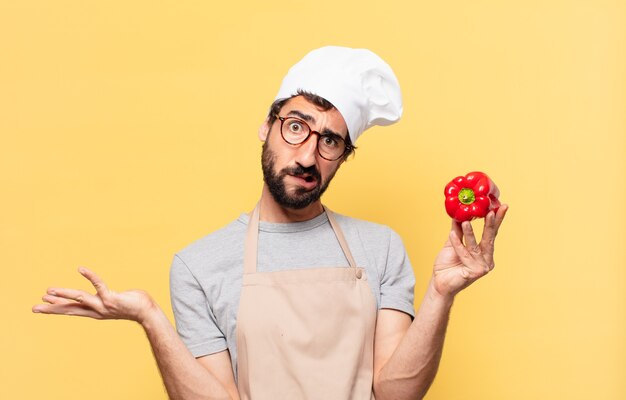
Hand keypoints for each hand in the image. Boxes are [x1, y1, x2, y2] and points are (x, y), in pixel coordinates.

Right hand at [32, 267, 155, 323]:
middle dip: (52, 308)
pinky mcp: (112, 298)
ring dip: (64, 294)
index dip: (57, 307)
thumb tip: (101, 293)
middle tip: (34, 308)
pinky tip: (81, 269)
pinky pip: (99, 285)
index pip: (72, 310)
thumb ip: (104, 298)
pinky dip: (90, 276)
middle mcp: (96, 310)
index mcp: (94, 311)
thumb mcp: (113, 301)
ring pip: (80, 298)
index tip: (42, 304)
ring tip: (49, 290)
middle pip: (70, 309)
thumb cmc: (132, 304)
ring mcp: (103, 305)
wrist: (147, 312)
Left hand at [432, 205, 508, 297]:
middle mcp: (486, 258)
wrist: (439, 282)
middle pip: (489, 238)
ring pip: (475, 246)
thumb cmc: (447, 265)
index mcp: (484, 251)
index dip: (496, 220)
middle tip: (492, 211)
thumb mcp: (452, 243)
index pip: (491, 233)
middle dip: (491, 223)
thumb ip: (458, 230)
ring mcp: (482, 266)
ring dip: (470, 233)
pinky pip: (465, 254)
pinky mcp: (475, 272)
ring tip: (466, 222)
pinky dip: (457, 245)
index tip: (502, 206)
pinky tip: (451, 235)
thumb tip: (459, 214)